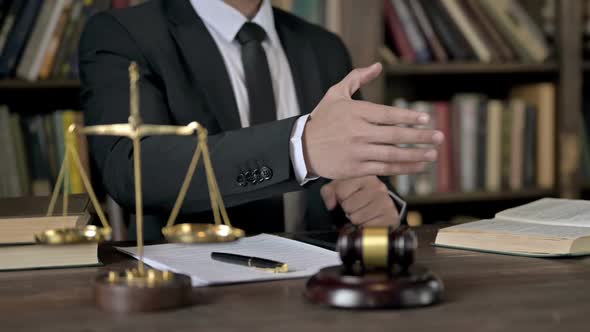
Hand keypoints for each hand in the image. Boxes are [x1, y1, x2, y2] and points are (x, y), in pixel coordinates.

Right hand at [302, 62, 443, 178]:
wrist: (301, 148)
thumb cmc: (322, 119)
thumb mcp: (335, 94)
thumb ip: (356, 78)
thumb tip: (377, 66)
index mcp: (357, 113)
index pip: (389, 115)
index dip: (409, 117)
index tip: (425, 118)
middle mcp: (359, 132)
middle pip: (396, 135)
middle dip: (420, 137)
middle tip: (440, 137)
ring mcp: (358, 152)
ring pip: (393, 154)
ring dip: (416, 155)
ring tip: (433, 154)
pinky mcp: (356, 168)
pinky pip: (384, 168)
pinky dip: (403, 168)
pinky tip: (417, 167)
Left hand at [321, 176, 398, 226]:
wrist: (379, 203)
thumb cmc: (358, 194)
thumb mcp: (339, 187)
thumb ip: (328, 192)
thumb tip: (330, 205)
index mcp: (365, 176)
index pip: (341, 192)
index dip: (340, 198)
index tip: (347, 197)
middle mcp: (378, 187)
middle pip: (349, 207)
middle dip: (348, 210)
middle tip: (355, 207)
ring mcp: (386, 202)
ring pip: (357, 218)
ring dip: (356, 219)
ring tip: (362, 213)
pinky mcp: (391, 217)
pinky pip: (368, 228)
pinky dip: (365, 227)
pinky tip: (369, 219)